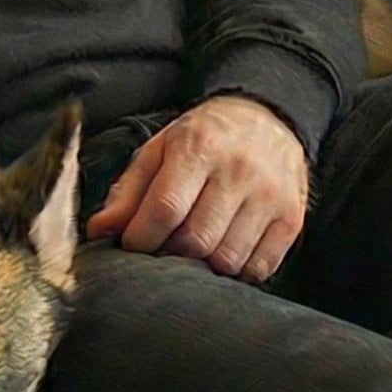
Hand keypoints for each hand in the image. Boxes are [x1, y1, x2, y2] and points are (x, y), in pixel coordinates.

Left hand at [83, 95, 307, 281]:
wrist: (267, 119)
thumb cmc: (204, 138)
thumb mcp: (159, 150)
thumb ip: (128, 191)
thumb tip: (100, 230)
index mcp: (200, 148)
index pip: (166, 208)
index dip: (141, 237)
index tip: (132, 244)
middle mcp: (240, 171)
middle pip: (196, 240)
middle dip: (170, 254)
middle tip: (162, 248)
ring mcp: (271, 197)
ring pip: (228, 259)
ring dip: (202, 267)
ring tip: (191, 250)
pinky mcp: (291, 219)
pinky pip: (260, 267)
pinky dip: (236, 272)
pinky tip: (222, 253)